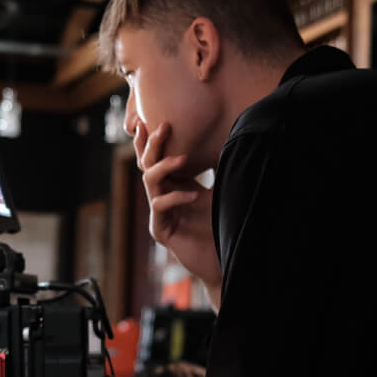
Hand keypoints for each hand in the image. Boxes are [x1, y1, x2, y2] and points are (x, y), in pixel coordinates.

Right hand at [135, 121, 221, 305]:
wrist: (225, 258)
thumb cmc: (223, 226)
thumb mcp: (220, 190)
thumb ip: (217, 169)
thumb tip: (229, 139)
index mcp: (174, 186)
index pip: (157, 159)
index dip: (150, 141)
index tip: (149, 119)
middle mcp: (162, 197)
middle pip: (148, 164)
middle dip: (153, 144)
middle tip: (164, 127)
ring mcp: (159, 214)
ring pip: (149, 181)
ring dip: (164, 166)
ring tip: (183, 158)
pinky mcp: (160, 230)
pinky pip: (160, 206)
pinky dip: (176, 197)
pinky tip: (195, 193)